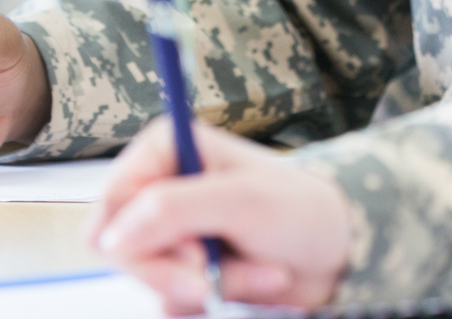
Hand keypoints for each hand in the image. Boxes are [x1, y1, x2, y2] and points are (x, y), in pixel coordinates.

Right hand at [87, 119, 352, 315]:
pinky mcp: (187, 269)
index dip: (137, 236)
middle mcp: (162, 187)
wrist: (339, 250)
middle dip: (174, 269)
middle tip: (214, 274)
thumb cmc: (299, 209)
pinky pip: (172, 301)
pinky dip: (213, 299)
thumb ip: (172, 210)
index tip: (192, 253)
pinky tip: (253, 280)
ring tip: (256, 269)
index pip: (112, 201)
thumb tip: (112, 235)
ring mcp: (174, 232)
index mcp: (166, 151)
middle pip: (120, 246)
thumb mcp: (240, 202)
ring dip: (207, 284)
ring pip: (151, 279)